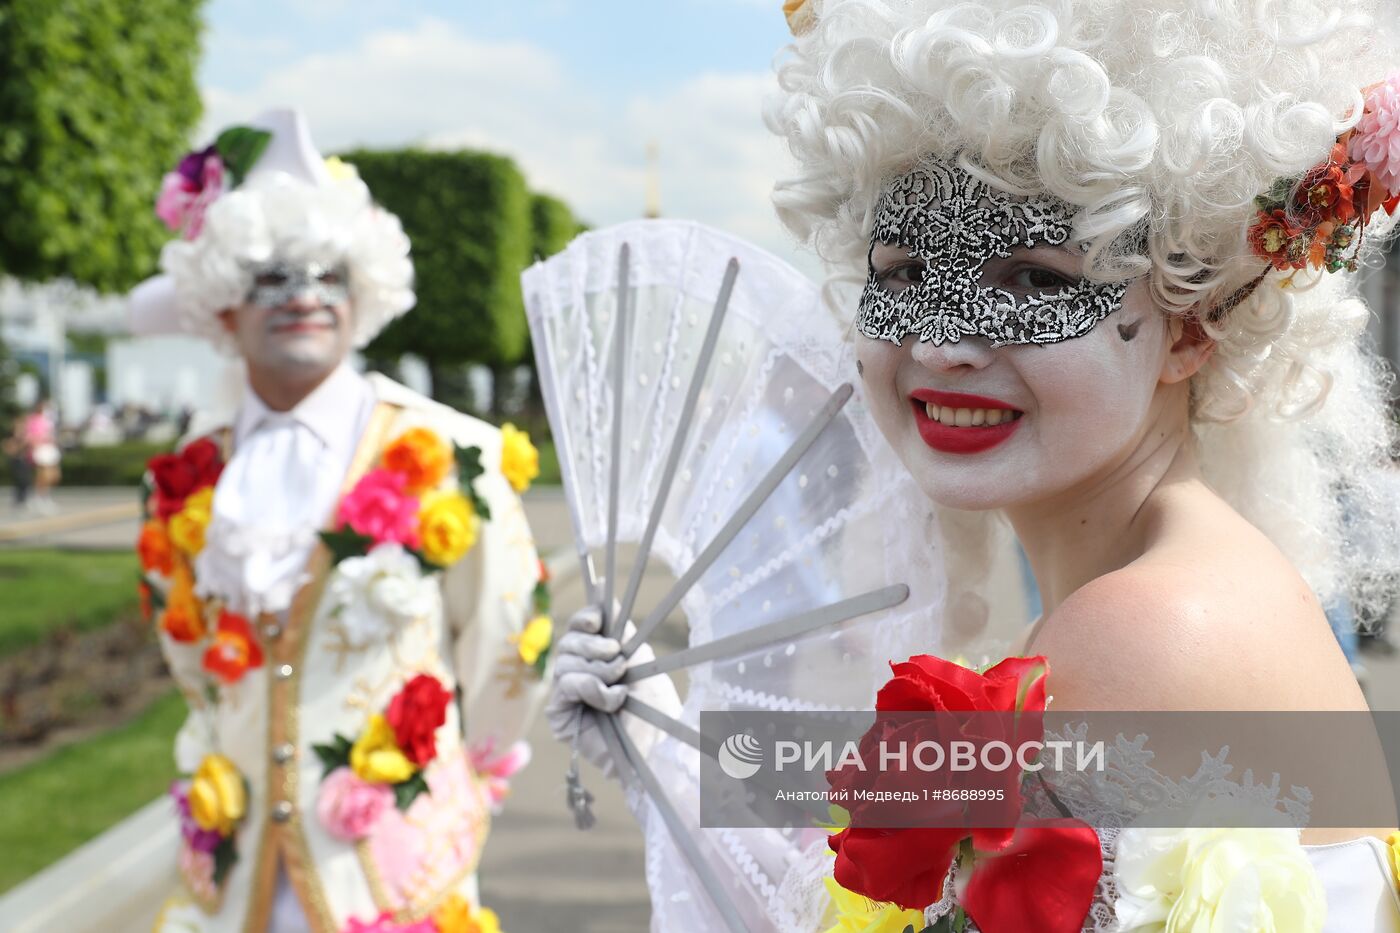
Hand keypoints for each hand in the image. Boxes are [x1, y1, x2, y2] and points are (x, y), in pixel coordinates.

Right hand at [546, 603, 680, 776]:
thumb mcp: (639, 658)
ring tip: (619, 683)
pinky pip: (566, 684)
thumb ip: (618, 628)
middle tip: (616, 656)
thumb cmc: (655, 706)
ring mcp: (566, 694)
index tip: (597, 618)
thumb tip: (600, 587)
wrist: (657, 745)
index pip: (578, 628)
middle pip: (567, 641)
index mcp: (597, 657)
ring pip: (565, 662)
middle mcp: (578, 673)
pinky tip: (611, 700)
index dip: (583, 618)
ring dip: (597, 669)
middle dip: (593, 644)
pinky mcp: (559, 714)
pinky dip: (590, 687)